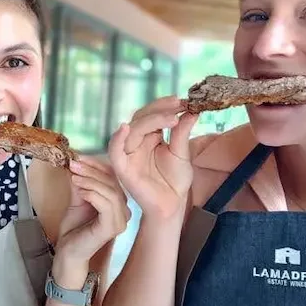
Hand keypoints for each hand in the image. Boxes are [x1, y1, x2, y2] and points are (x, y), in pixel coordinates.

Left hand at [55, 156, 130, 267]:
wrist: (68, 251)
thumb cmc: (74, 228)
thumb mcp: (77, 198)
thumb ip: (80, 182)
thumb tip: (76, 161)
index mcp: (118, 202)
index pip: (113, 177)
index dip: (97, 165)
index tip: (78, 157)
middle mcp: (124, 211)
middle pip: (113, 183)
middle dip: (92, 171)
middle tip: (73, 165)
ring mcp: (120, 221)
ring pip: (111, 192)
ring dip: (91, 181)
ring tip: (74, 177)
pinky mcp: (112, 228)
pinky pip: (107, 205)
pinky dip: (93, 194)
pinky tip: (80, 191)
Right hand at [108, 96, 197, 220]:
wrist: (172, 205)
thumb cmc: (175, 180)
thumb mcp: (181, 153)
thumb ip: (182, 132)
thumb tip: (191, 111)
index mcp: (150, 136)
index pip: (152, 115)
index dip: (164, 105)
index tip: (182, 100)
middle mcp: (136, 142)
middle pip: (140, 118)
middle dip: (158, 109)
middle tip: (177, 104)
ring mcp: (128, 154)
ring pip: (132, 129)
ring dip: (149, 120)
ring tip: (171, 118)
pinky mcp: (122, 167)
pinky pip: (114, 151)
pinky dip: (117, 139)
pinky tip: (124, 128)